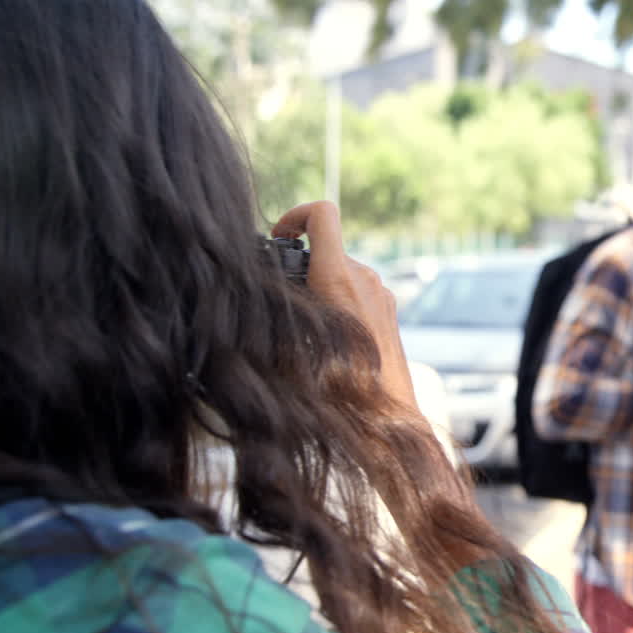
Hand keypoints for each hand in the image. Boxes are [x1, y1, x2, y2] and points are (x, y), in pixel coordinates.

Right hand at [272, 201, 416, 407]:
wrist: (387, 419)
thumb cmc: (339, 391)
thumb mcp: (289, 352)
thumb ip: (272, 313)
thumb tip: (242, 300)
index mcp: (339, 279)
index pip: (322, 214)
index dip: (294, 216)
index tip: (279, 237)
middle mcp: (365, 279)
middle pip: (327, 249)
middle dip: (301, 267)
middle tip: (283, 298)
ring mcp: (382, 294)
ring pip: (342, 273)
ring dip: (319, 289)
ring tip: (303, 326)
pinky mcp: (390, 311)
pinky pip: (358, 294)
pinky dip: (339, 304)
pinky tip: (328, 338)